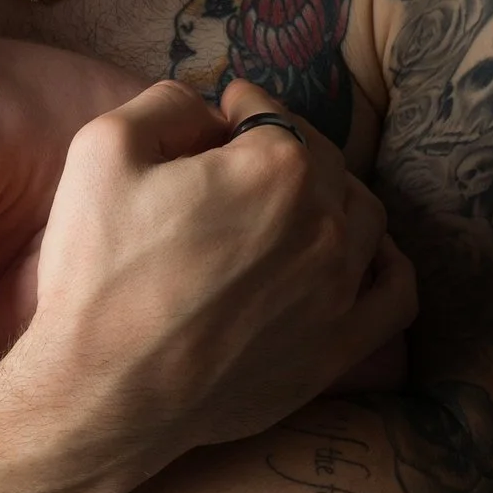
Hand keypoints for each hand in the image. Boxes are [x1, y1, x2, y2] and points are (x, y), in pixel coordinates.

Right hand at [13, 76, 415, 481]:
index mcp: (276, 167)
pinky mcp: (337, 348)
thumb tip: (206, 108)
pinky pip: (394, 293)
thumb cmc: (97, 270)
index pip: (272, 114)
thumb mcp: (100, 149)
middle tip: (246, 154)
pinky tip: (359, 256)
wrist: (102, 390)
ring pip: (364, 218)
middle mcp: (324, 223)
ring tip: (292, 202)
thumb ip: (164, 102)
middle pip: (321, 162)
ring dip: (331, 196)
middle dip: (285, 146)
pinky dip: (385, 264)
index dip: (243, 105)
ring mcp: (339, 290)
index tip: (225, 110)